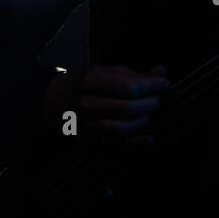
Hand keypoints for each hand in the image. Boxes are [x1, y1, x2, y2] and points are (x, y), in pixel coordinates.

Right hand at [44, 64, 170, 148]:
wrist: (53, 101)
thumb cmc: (84, 84)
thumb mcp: (106, 71)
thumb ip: (135, 74)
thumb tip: (162, 73)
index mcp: (90, 82)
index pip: (128, 87)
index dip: (151, 87)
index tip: (165, 84)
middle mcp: (86, 104)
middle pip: (127, 109)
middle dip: (149, 104)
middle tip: (158, 100)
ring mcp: (85, 125)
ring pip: (121, 129)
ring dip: (142, 121)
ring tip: (149, 114)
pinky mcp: (88, 140)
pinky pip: (114, 146)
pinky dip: (135, 144)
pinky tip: (148, 140)